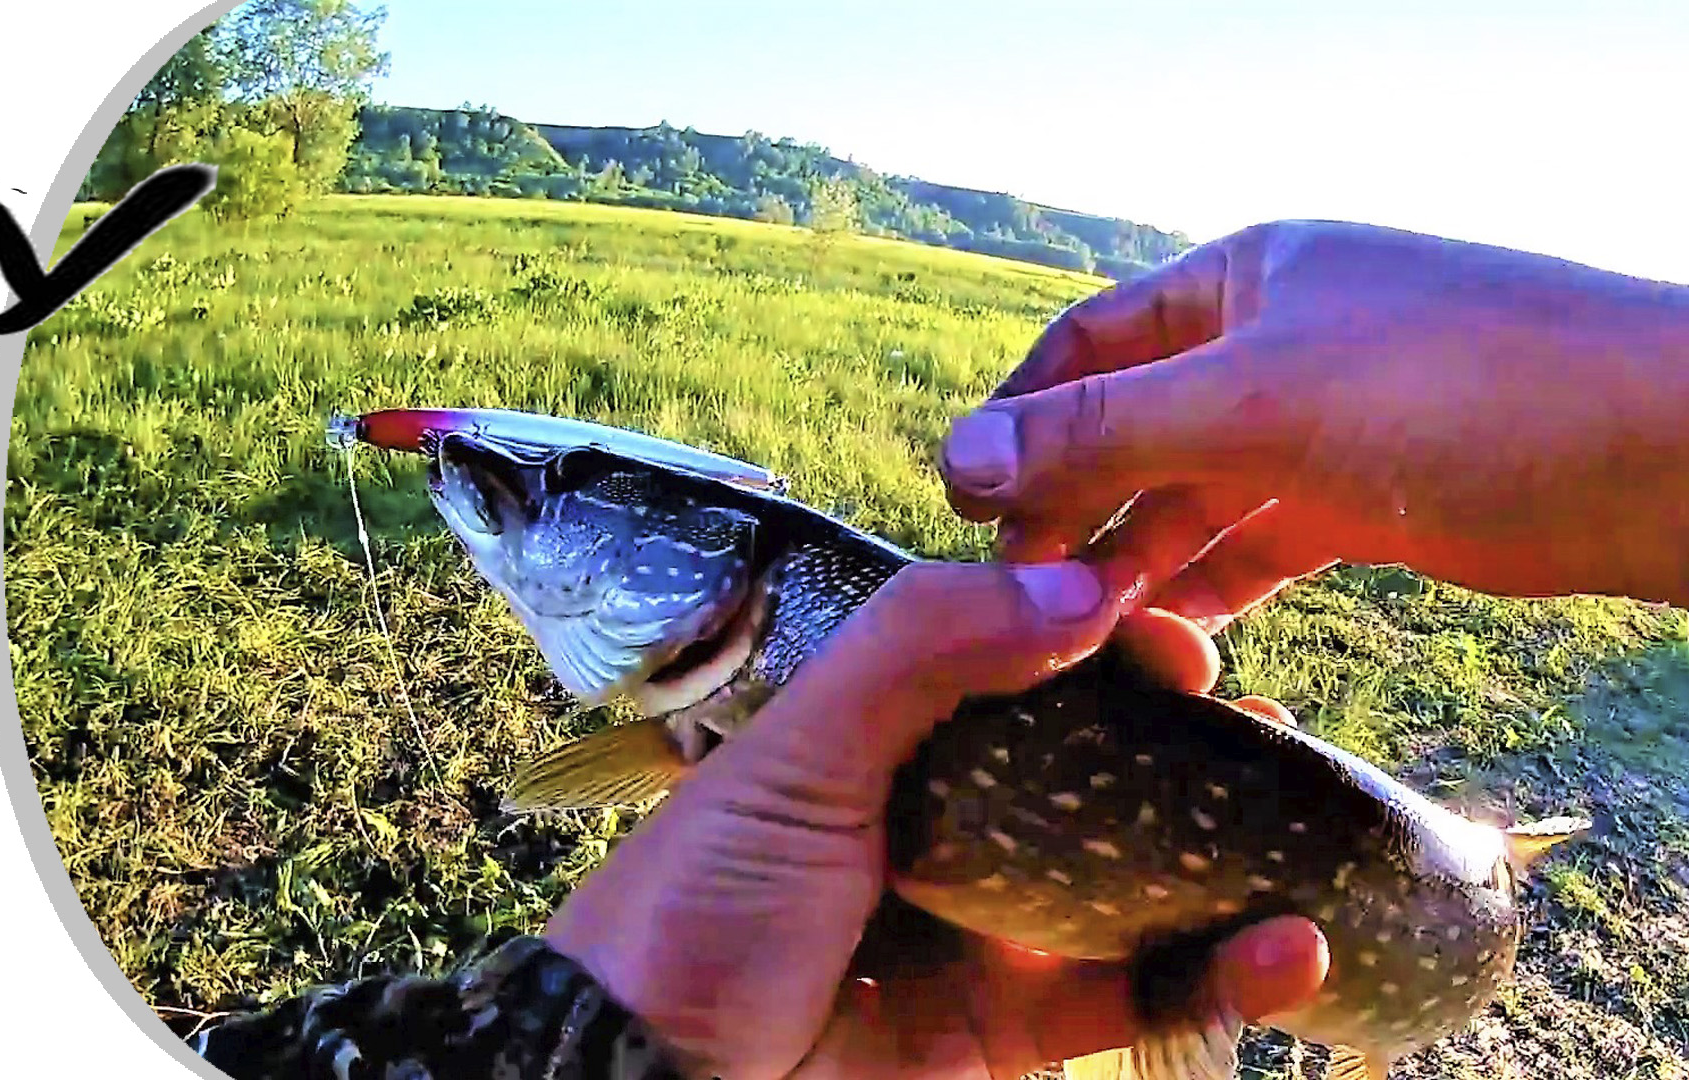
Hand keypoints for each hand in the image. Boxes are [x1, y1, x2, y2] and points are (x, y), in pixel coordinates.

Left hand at [544, 560, 1328, 1078]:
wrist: (651, 1078)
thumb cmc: (706, 902)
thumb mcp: (800, 751)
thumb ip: (922, 648)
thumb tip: (1082, 584)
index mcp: (880, 743)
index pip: (1010, 670)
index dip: (1094, 643)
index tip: (1174, 631)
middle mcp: (939, 827)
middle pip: (1084, 773)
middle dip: (1178, 745)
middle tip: (1261, 722)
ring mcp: (980, 932)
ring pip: (1129, 884)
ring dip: (1222, 855)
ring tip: (1307, 820)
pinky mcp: (1010, 1031)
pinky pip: (1133, 996)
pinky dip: (1218, 977)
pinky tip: (1291, 948)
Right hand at [940, 220, 1688, 629]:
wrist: (1660, 454)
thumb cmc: (1464, 389)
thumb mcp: (1256, 402)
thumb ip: (1102, 433)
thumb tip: (958, 460)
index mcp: (1238, 280)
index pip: (1084, 346)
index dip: (1016, 422)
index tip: (967, 511)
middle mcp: (1269, 346)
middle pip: (1129, 428)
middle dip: (1072, 507)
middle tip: (1021, 598)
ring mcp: (1319, 425)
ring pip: (1189, 495)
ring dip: (1134, 560)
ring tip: (1083, 634)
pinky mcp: (1364, 499)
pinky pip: (1253, 543)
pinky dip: (1207, 586)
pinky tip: (1169, 636)